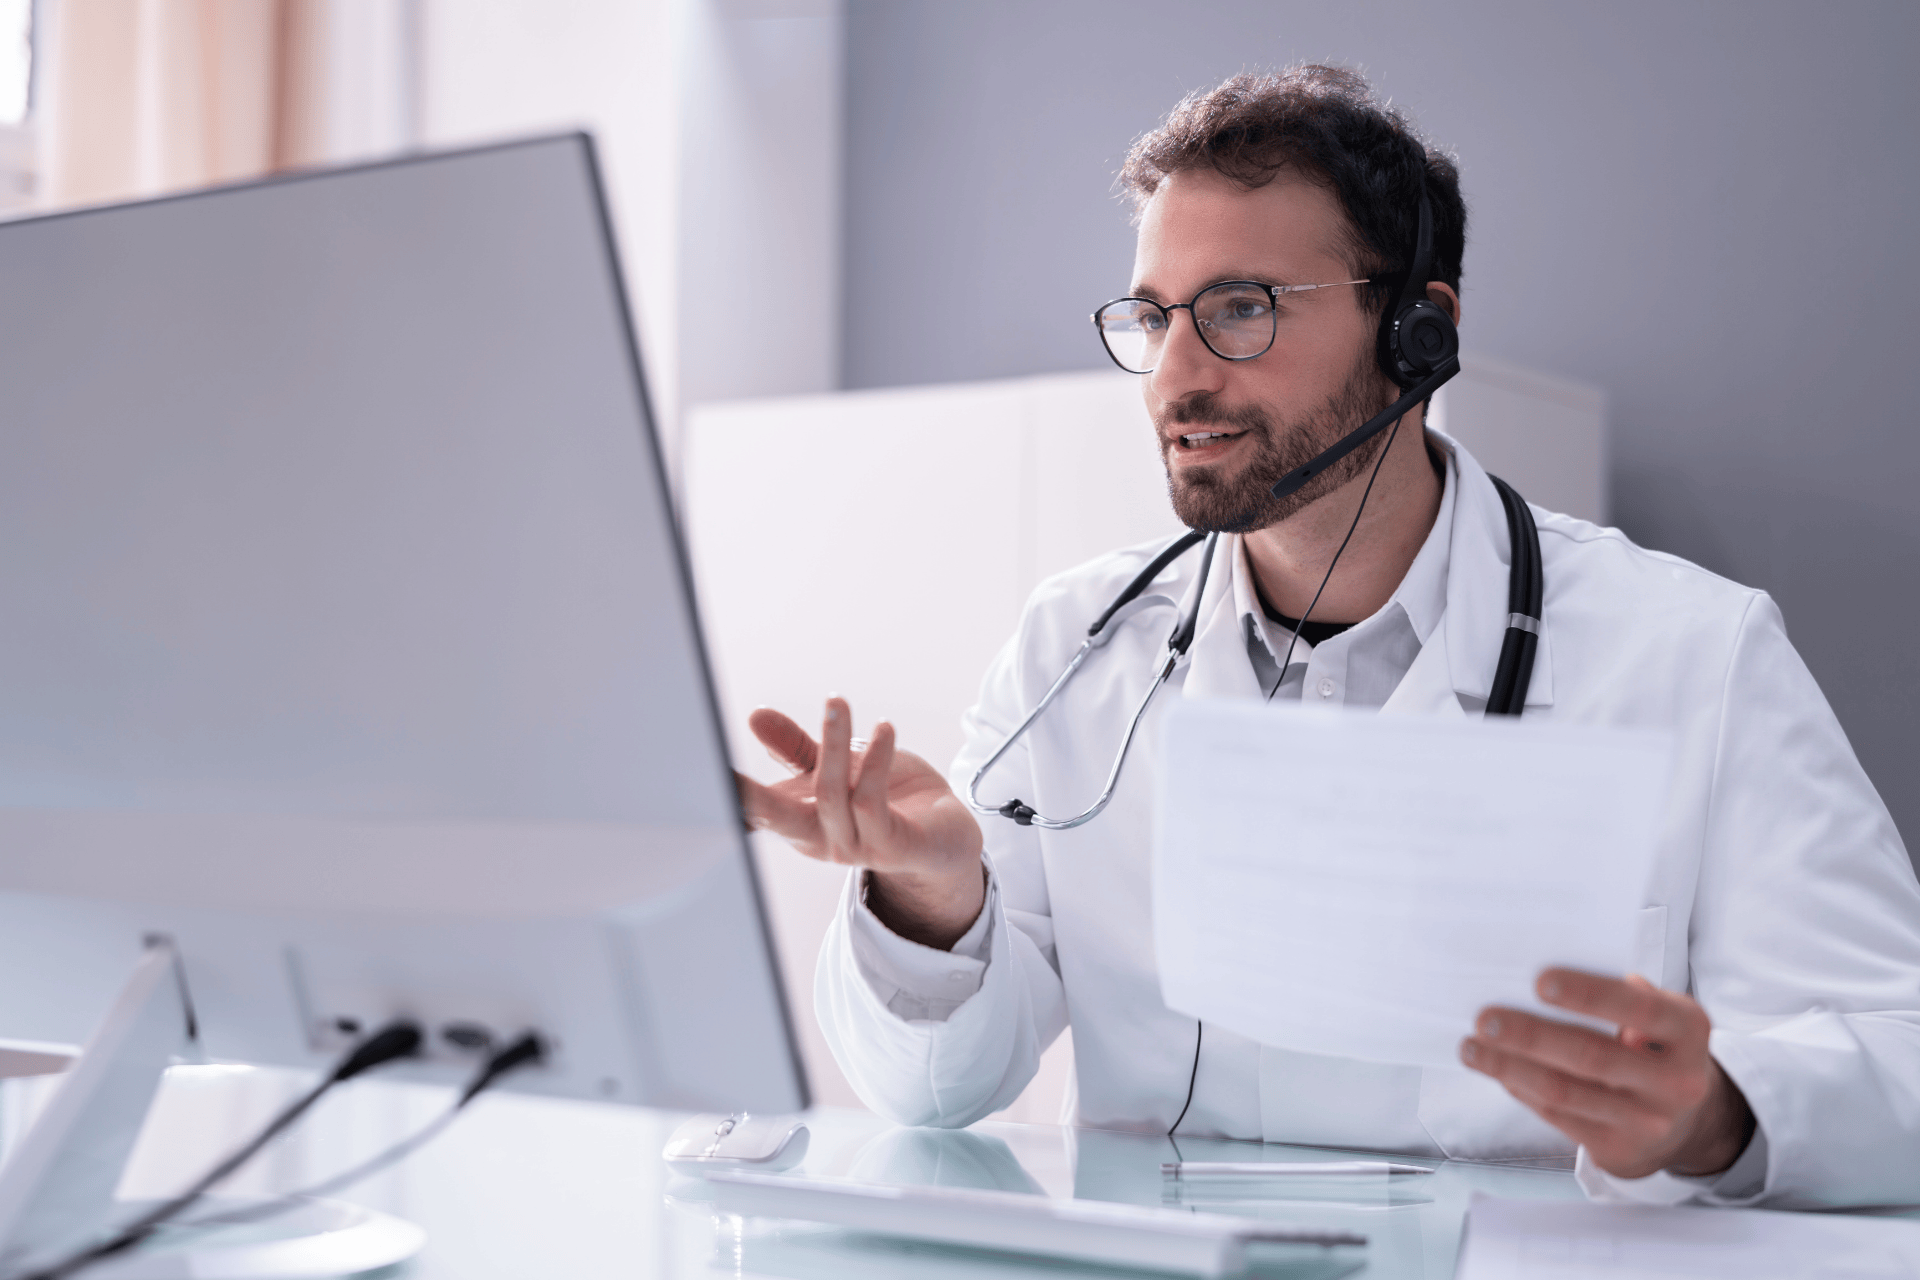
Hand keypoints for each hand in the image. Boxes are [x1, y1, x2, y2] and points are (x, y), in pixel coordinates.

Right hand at [736, 697, 985, 948]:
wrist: (944, 835)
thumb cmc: (886, 800)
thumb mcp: (837, 767)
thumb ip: (796, 748)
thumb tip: (755, 716)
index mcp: (798, 823)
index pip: (751, 811)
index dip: (725, 792)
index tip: (697, 767)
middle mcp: (819, 839)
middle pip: (773, 817)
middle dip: (745, 793)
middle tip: (720, 764)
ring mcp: (854, 847)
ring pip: (831, 794)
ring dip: (834, 743)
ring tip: (837, 702)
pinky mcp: (891, 845)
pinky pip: (872, 800)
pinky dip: (875, 759)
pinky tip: (883, 728)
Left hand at [1460, 969, 1754, 1178]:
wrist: (1688, 1123)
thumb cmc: (1655, 1047)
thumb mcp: (1659, 1015)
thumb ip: (1620, 994)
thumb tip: (1547, 980)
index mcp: (1688, 1030)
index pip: (1638, 1008)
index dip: (1588, 994)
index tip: (1538, 981)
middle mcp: (1676, 1080)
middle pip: (1592, 1056)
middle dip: (1530, 1036)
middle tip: (1484, 1019)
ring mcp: (1648, 1121)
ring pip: (1565, 1092)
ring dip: (1510, 1068)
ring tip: (1472, 1048)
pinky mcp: (1619, 1149)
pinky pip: (1557, 1116)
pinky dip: (1521, 1089)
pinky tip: (1497, 1070)